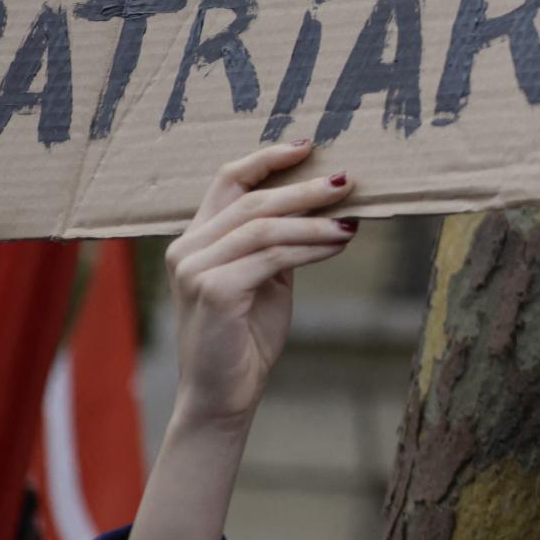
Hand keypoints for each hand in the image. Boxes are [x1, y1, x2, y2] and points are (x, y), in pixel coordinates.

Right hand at [167, 141, 356, 432]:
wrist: (223, 394)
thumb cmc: (245, 336)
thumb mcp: (265, 278)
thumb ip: (279, 242)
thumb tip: (325, 205)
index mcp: (196, 239)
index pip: (226, 181)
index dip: (266, 158)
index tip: (308, 145)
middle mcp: (187, 248)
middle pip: (252, 201)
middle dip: (305, 188)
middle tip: (348, 181)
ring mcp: (195, 268)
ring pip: (264, 226)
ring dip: (315, 220)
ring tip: (352, 221)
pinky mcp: (212, 289)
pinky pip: (272, 257)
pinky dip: (311, 247)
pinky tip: (338, 244)